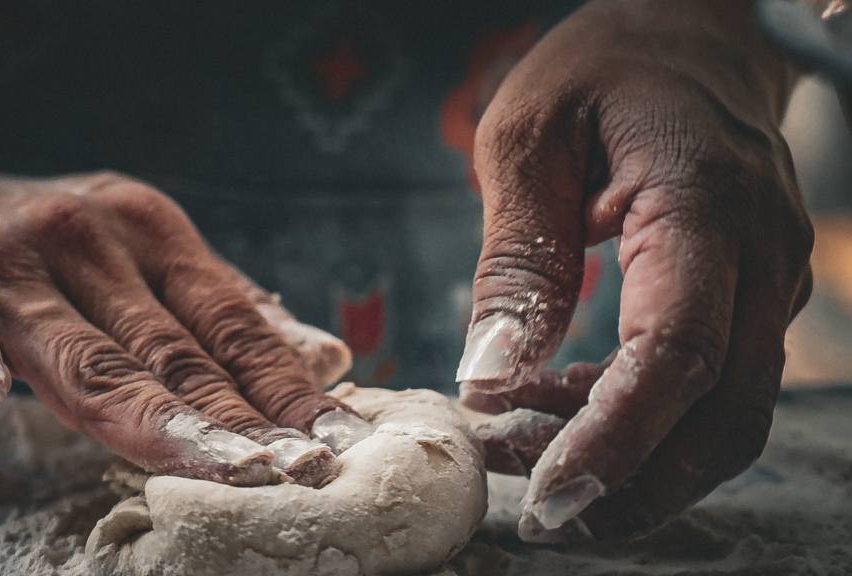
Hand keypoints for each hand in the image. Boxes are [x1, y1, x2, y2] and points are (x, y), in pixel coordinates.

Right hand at [0, 167, 360, 486]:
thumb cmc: (42, 256)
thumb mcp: (140, 263)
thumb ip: (221, 313)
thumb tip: (322, 356)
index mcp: (149, 231)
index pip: (231, 323)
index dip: (287, 386)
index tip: (339, 444)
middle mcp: (88, 239)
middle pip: (175, 350)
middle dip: (245, 420)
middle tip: (305, 473)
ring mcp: (7, 268)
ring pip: (92, 358)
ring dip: (160, 418)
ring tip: (229, 469)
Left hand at [458, 0, 812, 540]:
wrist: (692, 37)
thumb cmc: (603, 70)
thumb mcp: (528, 137)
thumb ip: (516, 256)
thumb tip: (490, 375)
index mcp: (702, 207)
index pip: (678, 354)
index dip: (616, 439)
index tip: (549, 495)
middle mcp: (758, 257)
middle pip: (724, 417)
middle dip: (633, 485)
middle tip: (538, 513)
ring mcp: (765, 284)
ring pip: (721, 416)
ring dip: (628, 459)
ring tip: (520, 450)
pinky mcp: (746, 299)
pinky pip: (705, 385)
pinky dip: (634, 419)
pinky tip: (555, 405)